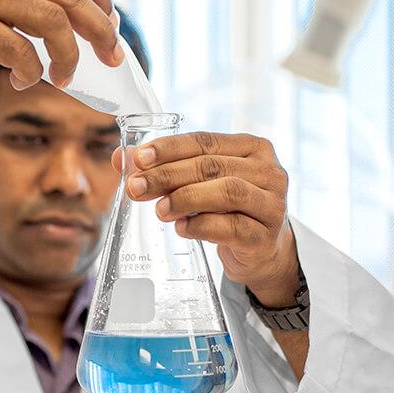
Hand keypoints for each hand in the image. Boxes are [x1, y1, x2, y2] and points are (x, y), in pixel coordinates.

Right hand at [0, 0, 121, 88]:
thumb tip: (68, 18)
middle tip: (112, 57)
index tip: (112, 28)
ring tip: (63, 78)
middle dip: (101, 30)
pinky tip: (21, 80)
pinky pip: (21, 51)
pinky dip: (30, 72)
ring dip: (68, 57)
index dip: (101, 1)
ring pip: (54, 23)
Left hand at [113, 132, 299, 307]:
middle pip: (212, 166)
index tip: (139, 158)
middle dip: (168, 175)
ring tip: (159, 209)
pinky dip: (201, 226)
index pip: (205, 141)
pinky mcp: (264, 237)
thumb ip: (164, 167)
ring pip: (227, 192)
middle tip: (138, 187)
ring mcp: (271, 205)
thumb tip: (121, 157)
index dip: (169, 148)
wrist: (261, 251)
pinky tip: (181, 228)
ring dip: (185, 198)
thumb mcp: (200, 184)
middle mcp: (269, 172)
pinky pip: (232, 228)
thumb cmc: (228, 209)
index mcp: (252, 148)